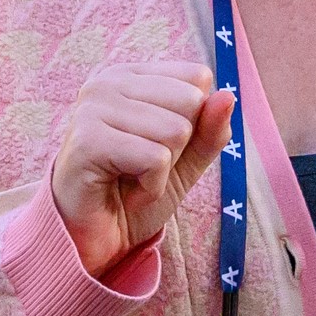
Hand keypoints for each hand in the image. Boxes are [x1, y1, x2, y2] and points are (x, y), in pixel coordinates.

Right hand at [48, 61, 236, 279]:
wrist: (94, 239)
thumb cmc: (135, 192)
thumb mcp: (186, 158)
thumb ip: (210, 128)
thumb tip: (228, 96)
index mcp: (131, 76)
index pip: (198, 79)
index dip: (194, 122)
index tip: (157, 146)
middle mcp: (108, 82)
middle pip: (190, 101)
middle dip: (179, 147)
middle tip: (143, 167)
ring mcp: (93, 108)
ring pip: (176, 131)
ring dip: (164, 172)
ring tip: (133, 180)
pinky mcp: (87, 141)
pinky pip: (155, 159)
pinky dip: (151, 188)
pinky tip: (128, 194)